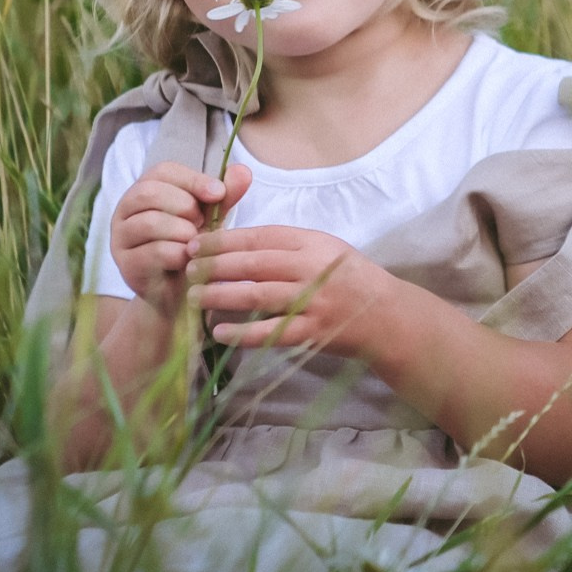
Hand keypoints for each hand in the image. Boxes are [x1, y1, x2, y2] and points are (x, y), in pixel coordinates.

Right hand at [110, 161, 251, 311]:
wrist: (184, 293)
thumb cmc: (195, 247)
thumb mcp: (212, 217)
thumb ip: (225, 195)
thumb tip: (243, 170)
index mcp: (145, 190)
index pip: (162, 171)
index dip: (192, 179)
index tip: (218, 193)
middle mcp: (125, 210)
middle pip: (149, 192)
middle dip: (184, 205)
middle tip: (203, 223)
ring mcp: (120, 238)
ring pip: (149, 222)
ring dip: (183, 231)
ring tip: (196, 242)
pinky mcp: (126, 265)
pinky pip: (153, 252)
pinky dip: (178, 255)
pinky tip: (189, 261)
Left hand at [184, 225, 394, 359]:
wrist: (385, 315)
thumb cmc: (348, 276)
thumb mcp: (323, 247)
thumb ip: (286, 243)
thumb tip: (234, 242)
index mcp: (311, 243)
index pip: (260, 237)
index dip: (224, 240)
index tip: (195, 243)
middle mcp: (311, 269)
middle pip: (254, 264)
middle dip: (214, 265)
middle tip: (186, 268)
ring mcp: (312, 302)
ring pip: (258, 296)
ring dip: (222, 296)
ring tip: (194, 297)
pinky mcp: (312, 333)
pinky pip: (271, 332)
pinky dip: (243, 333)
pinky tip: (220, 332)